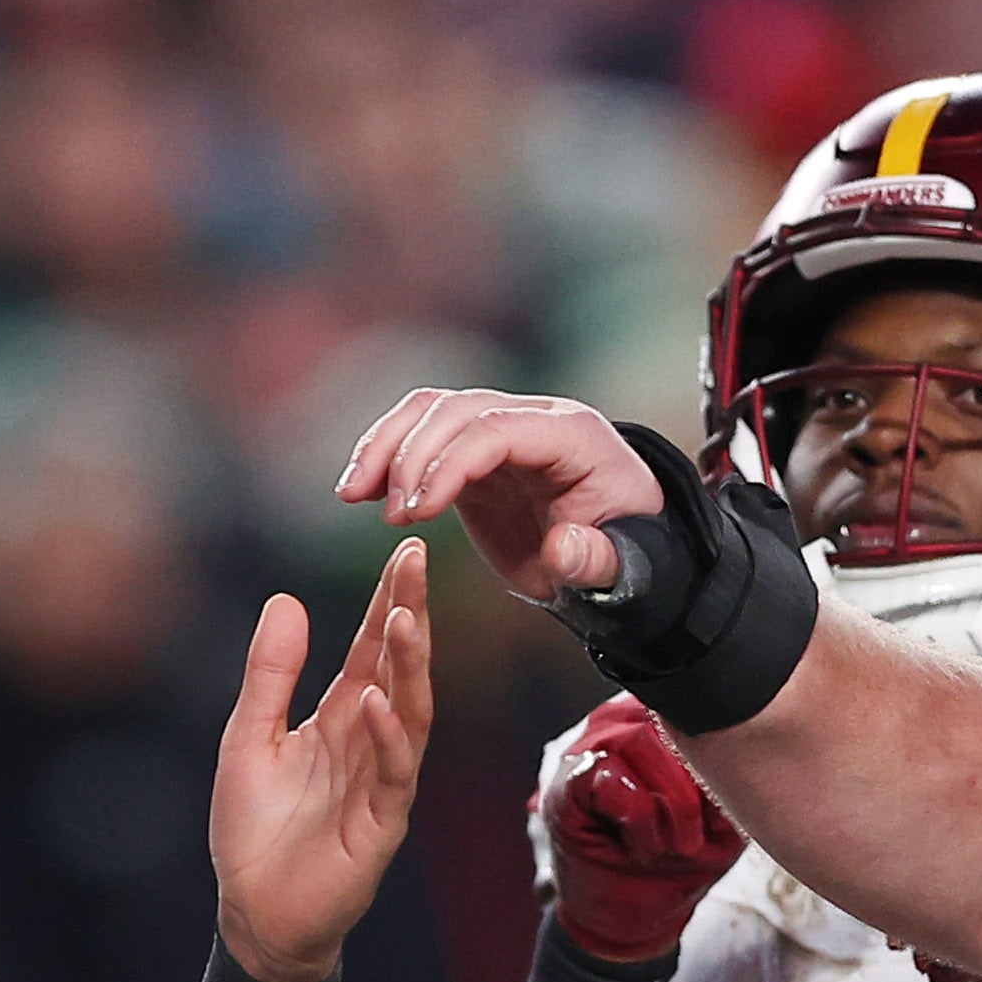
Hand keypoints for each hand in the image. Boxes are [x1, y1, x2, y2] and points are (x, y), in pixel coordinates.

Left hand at [211, 539, 434, 981]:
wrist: (255, 916)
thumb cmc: (255, 832)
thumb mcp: (248, 738)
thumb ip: (269, 675)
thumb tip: (285, 598)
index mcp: (340, 718)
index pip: (372, 649)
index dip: (387, 600)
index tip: (404, 550)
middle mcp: (370, 743)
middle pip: (398, 668)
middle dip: (408, 613)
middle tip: (415, 559)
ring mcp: (380, 783)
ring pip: (410, 715)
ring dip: (409, 667)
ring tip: (404, 618)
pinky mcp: (380, 827)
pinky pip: (393, 776)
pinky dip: (387, 739)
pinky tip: (378, 703)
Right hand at [335, 389, 661, 602]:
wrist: (626, 556)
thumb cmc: (628, 562)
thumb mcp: (623, 571)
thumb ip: (596, 560)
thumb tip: (562, 547)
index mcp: (572, 436)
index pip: (497, 430)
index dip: (449, 463)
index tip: (417, 512)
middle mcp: (535, 420)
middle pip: (455, 410)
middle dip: (411, 456)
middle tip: (393, 518)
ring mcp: (501, 432)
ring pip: (430, 411)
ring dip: (384, 446)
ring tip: (352, 496)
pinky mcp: (475, 456)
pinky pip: (421, 436)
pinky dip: (386, 457)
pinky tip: (360, 493)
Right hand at [532, 697, 745, 962]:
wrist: (634, 917)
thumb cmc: (677, 862)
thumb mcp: (725, 819)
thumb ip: (734, 776)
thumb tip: (743, 743)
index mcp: (667, 720)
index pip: (705, 708)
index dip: (722, 759)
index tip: (722, 816)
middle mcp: (627, 718)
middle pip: (675, 721)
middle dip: (695, 790)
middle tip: (693, 841)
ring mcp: (593, 744)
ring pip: (643, 742)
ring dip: (668, 806)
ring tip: (667, 846)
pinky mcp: (568, 779)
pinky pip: (610, 778)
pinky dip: (637, 819)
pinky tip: (638, 846)